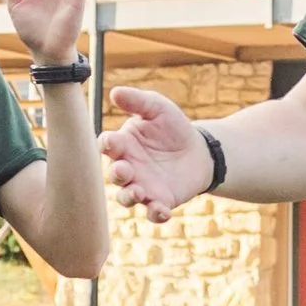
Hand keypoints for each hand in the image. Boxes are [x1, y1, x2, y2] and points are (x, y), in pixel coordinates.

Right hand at [97, 86, 210, 224]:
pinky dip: (155, 214)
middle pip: (114, 175)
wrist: (198, 151)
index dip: (106, 144)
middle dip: (116, 174)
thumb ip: (138, 101)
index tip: (110, 142)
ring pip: (127, 196)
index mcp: (123, 144)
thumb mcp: (158, 108)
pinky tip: (162, 211)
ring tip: (138, 193)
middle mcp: (127, 168)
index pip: (107, 145)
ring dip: (129, 196)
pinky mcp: (160, 200)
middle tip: (123, 170)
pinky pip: (153, 212)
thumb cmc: (172, 128)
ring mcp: (142, 186)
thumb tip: (115, 92)